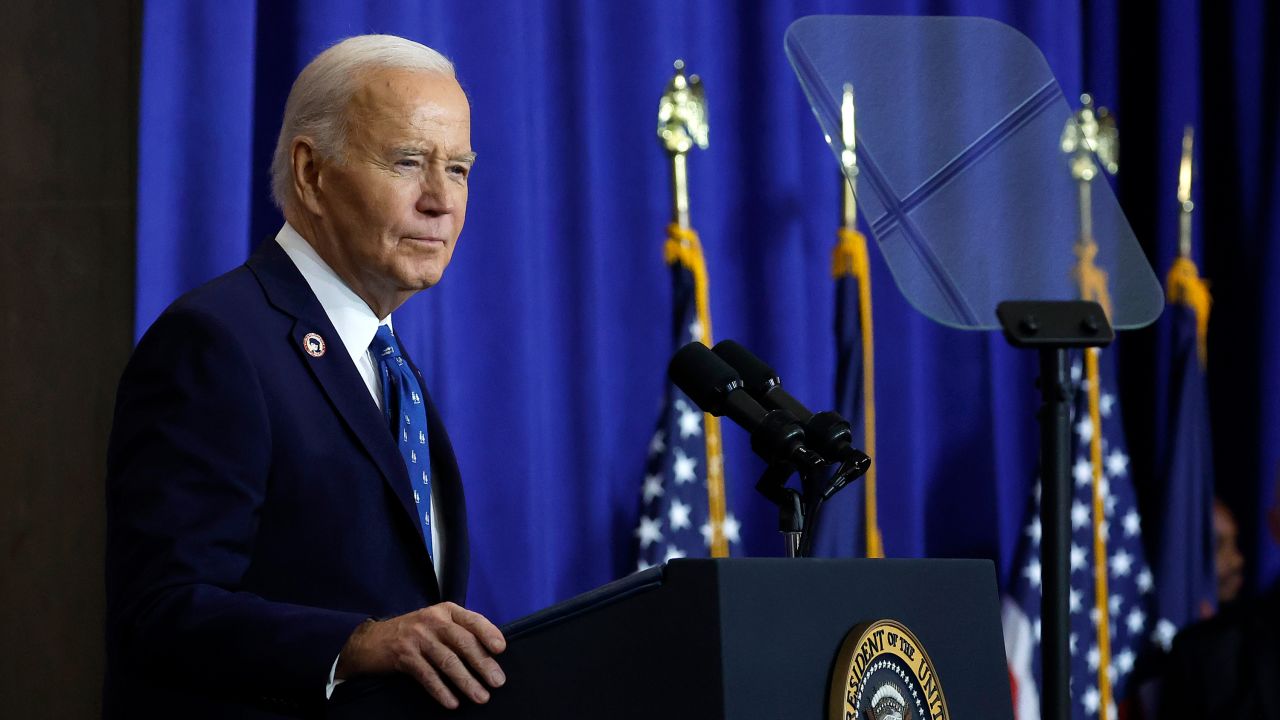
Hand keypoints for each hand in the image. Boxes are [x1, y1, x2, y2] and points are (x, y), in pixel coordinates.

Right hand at [336, 602, 506, 708]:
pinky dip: (441, 690)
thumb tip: (490, 653)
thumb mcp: (436, 623)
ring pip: (447, 661)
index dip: (488, 633)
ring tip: (481, 696)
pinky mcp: (404, 656)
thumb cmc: (414, 633)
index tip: (501, 649)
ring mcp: (418, 638)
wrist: (373, 641)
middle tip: (497, 681)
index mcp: (446, 611)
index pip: (472, 620)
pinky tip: (453, 702)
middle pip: (462, 642)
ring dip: (466, 681)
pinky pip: (427, 676)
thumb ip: (459, 631)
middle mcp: (432, 620)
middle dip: (482, 663)